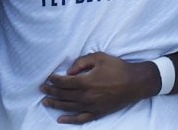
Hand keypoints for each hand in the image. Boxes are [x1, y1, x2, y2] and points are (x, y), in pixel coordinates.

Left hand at [40, 53, 157, 123]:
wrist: (135, 83)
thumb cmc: (118, 68)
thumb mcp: (100, 57)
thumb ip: (82, 62)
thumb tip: (69, 71)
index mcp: (86, 81)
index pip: (63, 82)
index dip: (54, 80)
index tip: (48, 78)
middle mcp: (86, 96)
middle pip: (63, 95)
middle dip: (51, 92)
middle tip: (42, 89)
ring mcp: (92, 106)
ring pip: (68, 107)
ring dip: (55, 104)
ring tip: (46, 102)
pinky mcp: (97, 112)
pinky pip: (80, 119)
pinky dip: (69, 120)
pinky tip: (60, 119)